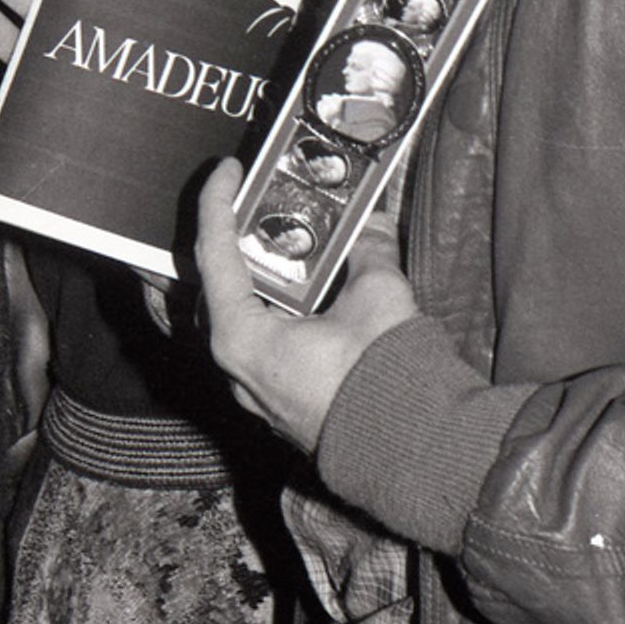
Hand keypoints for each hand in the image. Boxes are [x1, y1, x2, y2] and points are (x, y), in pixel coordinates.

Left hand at [195, 157, 417, 452]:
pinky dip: (270, 308)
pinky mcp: (278, 403)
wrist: (411, 452)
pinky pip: (259, 343)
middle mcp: (236, 368)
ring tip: (274, 239)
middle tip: (247, 203)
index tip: (228, 171)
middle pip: (214, 288)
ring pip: (235, 318)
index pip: (213, 255)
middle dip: (229, 241)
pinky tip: (298, 289)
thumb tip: (371, 223)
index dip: (217, 203)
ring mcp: (255, 391)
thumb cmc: (383, 376)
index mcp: (242, 338)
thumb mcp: (377, 293)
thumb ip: (368, 248)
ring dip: (252, 277)